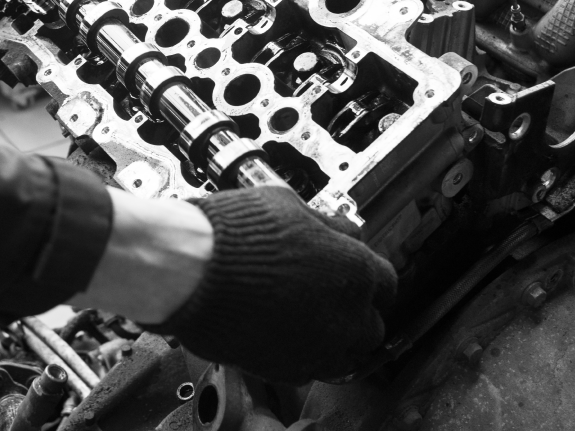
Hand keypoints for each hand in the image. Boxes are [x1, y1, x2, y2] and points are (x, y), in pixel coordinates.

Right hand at [147, 186, 396, 383]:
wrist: (189, 271)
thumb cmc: (233, 235)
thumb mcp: (288, 205)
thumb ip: (323, 223)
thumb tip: (333, 227)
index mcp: (355, 270)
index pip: (386, 282)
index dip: (365, 278)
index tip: (351, 276)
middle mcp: (346, 316)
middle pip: (370, 325)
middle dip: (352, 312)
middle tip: (325, 296)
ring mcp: (318, 348)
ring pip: (343, 354)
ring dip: (331, 337)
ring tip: (302, 317)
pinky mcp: (285, 369)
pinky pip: (307, 367)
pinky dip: (299, 351)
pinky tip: (277, 329)